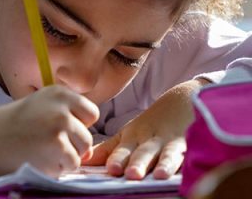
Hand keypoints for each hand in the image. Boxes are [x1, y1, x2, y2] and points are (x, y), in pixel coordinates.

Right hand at [0, 85, 98, 176]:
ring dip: (65, 158)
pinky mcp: (55, 149)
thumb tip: (90, 149)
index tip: (60, 129)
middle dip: (73, 146)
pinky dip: (57, 169)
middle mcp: (62, 107)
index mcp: (60, 93)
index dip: (79, 125)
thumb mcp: (41, 105)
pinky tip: (38, 160)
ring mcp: (59, 127)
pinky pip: (70, 166)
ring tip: (42, 152)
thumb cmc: (11, 124)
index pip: (91, 113)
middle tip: (47, 145)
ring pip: (81, 152)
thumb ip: (66, 117)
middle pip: (87, 136)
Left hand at [83, 79, 207, 179]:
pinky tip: (186, 168)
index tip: (109, 168)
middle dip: (136, 162)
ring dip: (162, 163)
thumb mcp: (128, 134)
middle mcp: (151, 140)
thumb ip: (106, 150)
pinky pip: (190, 152)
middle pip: (143, 152)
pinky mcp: (191, 143)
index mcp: (133, 138)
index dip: (116, 158)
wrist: (184, 99)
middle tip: (128, 173)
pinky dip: (187, 160)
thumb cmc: (151, 124)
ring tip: (157, 174)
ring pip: (167, 153)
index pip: (123, 150)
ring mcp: (171, 142)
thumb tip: (81, 161)